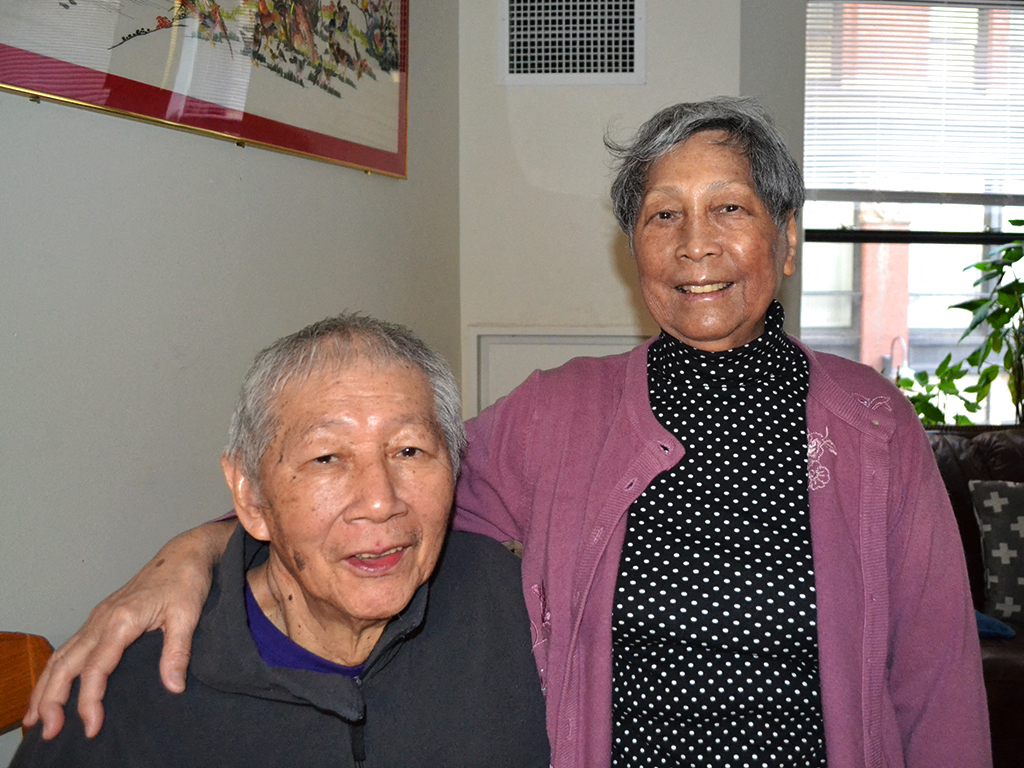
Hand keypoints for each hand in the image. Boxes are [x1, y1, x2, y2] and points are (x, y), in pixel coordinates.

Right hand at [23, 519, 235, 738]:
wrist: (184, 553)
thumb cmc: (187, 581)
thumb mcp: (188, 616)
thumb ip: (178, 652)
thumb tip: (173, 687)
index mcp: (122, 620)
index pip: (95, 669)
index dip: (89, 701)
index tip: (92, 726)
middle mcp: (103, 619)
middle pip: (66, 664)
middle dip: (53, 699)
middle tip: (51, 732)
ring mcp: (99, 617)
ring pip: (62, 655)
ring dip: (46, 686)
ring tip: (37, 718)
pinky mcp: (101, 616)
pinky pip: (70, 646)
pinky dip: (55, 669)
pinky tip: (51, 686)